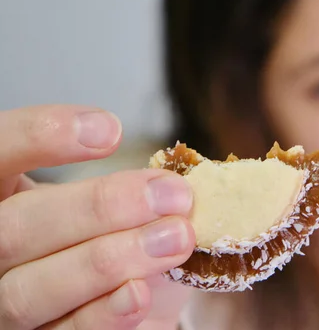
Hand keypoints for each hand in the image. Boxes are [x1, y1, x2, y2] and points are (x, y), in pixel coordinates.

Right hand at [0, 105, 194, 329]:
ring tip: (175, 238)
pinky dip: (101, 315)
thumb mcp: (109, 203)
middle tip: (172, 195)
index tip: (112, 130)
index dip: (40, 136)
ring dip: (109, 261)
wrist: (112, 298)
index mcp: (2, 196)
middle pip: (14, 229)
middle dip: (99, 207)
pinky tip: (140, 293)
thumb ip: (131, 189)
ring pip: (29, 290)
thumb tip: (178, 183)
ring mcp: (3, 304)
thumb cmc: (110, 236)